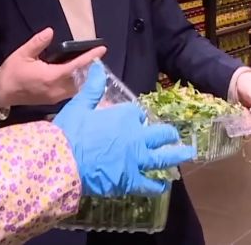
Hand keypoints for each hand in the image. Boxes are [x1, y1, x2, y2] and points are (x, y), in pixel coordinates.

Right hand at [0, 28, 104, 107]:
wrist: (1, 92)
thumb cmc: (12, 72)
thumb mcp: (23, 54)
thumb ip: (38, 43)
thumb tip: (51, 32)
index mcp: (51, 77)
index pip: (76, 67)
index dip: (90, 58)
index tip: (101, 49)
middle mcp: (56, 89)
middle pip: (81, 79)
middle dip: (90, 68)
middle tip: (95, 56)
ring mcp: (55, 97)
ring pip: (77, 88)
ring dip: (84, 77)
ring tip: (88, 64)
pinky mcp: (52, 100)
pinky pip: (71, 92)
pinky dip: (77, 83)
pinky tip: (76, 75)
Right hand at [53, 61, 195, 195]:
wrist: (62, 161)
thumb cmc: (70, 131)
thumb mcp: (79, 105)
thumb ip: (93, 87)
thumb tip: (98, 65)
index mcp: (124, 116)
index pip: (138, 113)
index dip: (136, 117)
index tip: (133, 120)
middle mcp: (136, 136)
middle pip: (160, 133)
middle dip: (167, 133)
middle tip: (172, 136)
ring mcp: (136, 159)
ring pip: (164, 157)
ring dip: (177, 155)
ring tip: (188, 153)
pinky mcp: (131, 180)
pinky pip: (149, 184)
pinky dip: (157, 185)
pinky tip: (162, 185)